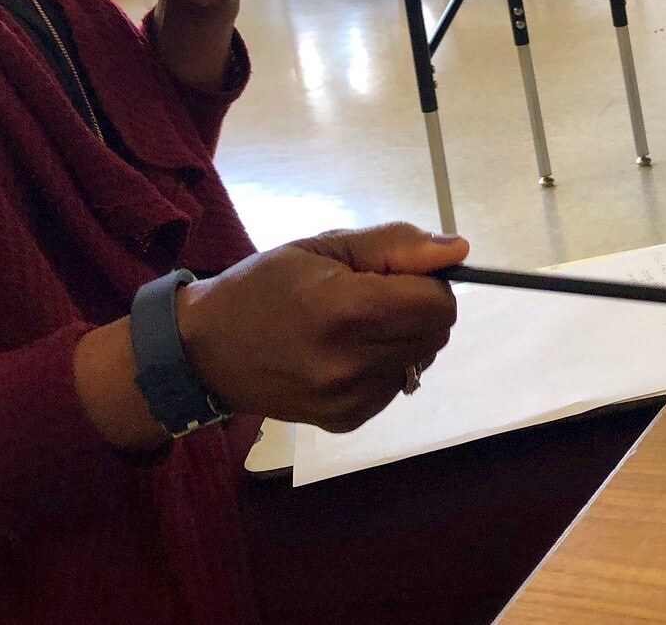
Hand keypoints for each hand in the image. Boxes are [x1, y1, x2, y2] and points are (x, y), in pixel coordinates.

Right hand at [175, 223, 468, 432]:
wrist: (207, 349)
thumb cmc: (265, 286)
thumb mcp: (324, 246)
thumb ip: (394, 245)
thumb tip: (458, 251)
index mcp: (346, 310)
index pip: (437, 303)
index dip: (428, 282)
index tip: (398, 273)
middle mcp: (351, 362)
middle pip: (435, 333)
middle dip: (419, 307)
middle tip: (374, 295)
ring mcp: (349, 398)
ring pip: (420, 359)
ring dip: (403, 337)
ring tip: (354, 324)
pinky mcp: (346, 420)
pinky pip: (396, 384)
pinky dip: (384, 364)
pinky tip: (345, 352)